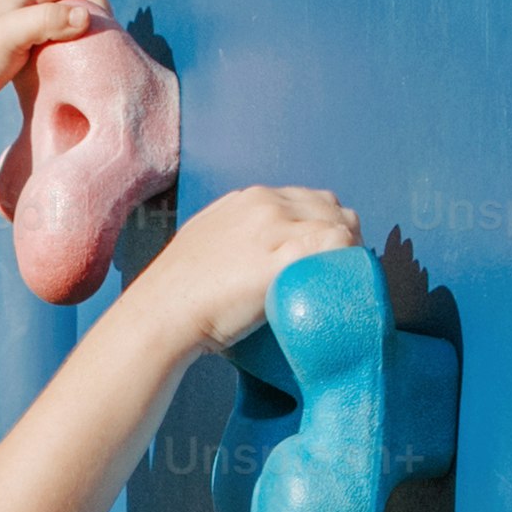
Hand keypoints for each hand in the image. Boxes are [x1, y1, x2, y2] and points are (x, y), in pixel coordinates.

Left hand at [0, 0, 115, 100]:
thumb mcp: (16, 34)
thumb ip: (50, 21)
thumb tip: (86, 16)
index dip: (98, 7)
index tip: (108, 33)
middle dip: (92, 16)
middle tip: (103, 42)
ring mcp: (24, 9)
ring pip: (66, 13)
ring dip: (79, 29)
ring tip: (90, 50)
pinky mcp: (22, 30)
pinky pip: (55, 27)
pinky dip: (66, 38)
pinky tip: (69, 56)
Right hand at [131, 185, 361, 354]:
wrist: (162, 313)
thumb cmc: (178, 294)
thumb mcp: (207, 244)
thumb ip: (237, 238)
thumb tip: (254, 255)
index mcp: (247, 199)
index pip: (306, 200)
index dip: (322, 225)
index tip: (323, 255)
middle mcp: (265, 202)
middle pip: (329, 207)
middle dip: (339, 234)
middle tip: (337, 271)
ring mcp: (277, 225)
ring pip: (339, 223)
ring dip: (348, 250)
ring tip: (342, 280)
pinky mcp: (287, 253)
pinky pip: (338, 244)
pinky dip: (348, 261)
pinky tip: (343, 283)